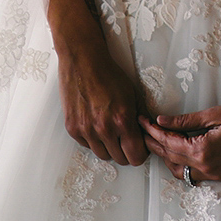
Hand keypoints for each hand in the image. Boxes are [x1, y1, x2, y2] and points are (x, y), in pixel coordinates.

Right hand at [55, 31, 147, 166]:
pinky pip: (87, 145)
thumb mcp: (132, 92)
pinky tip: (95, 124)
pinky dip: (93, 140)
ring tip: (110, 130)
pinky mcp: (72, 128)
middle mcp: (104, 128)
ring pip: (103, 155)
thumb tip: (147, 131)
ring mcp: (86, 130)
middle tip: (125, 139)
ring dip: (109, 147)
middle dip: (125, 151)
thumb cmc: (108, 73)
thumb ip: (140, 116)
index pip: (136, 156)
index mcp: (122, 119)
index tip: (139, 147)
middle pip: (120, 159)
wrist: (82, 60)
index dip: (140, 153)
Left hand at [141, 98, 220, 183]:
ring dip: (165, 157)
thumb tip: (161, 121)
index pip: (169, 142)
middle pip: (170, 158)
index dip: (152, 131)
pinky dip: (180, 165)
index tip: (142, 120)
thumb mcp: (215, 114)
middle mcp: (206, 168)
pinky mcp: (220, 177)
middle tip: (142, 129)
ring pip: (179, 172)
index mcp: (203, 151)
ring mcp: (213, 176)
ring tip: (156, 140)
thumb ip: (186, 121)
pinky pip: (192, 176)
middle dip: (154, 143)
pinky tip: (177, 152)